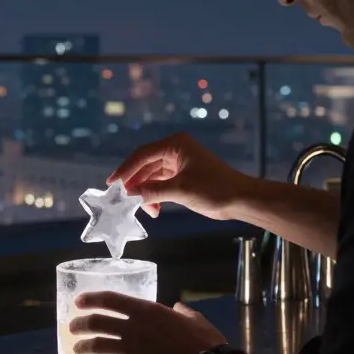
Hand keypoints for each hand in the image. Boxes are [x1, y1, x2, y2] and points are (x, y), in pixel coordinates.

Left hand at [69, 291, 227, 353]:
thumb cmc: (204, 341)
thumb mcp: (193, 319)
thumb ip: (181, 311)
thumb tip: (177, 307)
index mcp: (146, 311)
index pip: (110, 300)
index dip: (91, 299)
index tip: (79, 301)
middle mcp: (133, 328)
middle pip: (97, 322)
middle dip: (81, 323)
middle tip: (73, 327)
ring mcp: (131, 349)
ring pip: (97, 345)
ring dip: (83, 346)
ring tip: (76, 349)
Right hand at [108, 132, 253, 219]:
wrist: (241, 199)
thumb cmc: (215, 189)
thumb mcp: (181, 190)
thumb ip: (153, 191)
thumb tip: (131, 194)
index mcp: (175, 144)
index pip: (142, 154)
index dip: (126, 169)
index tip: (112, 183)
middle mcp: (175, 150)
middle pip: (145, 165)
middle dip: (136, 183)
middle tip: (125, 199)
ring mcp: (178, 163)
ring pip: (152, 176)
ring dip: (146, 193)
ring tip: (146, 209)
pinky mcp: (182, 176)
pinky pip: (161, 184)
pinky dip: (156, 196)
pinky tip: (155, 209)